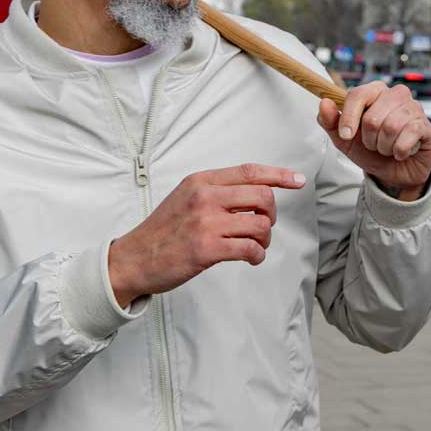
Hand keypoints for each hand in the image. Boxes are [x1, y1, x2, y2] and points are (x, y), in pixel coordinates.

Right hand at [106, 163, 305, 306]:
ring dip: (265, 238)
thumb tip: (256, 194)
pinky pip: (250, 248)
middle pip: (262, 196)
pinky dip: (257, 256)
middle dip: (270, 213)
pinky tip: (250, 259)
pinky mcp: (206, 249)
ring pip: (260, 224)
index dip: (278, 175)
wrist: (133, 259)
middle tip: (262, 226)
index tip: (298, 180)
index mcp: (201, 181)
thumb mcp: (186, 198)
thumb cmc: (163, 231)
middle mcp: (204, 197)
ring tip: (255, 246)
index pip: (249, 171)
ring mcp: (205, 222)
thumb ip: (217, 192)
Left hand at [317, 82, 430, 198]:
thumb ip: (330, 121)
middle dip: (369, 139)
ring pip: (391, 127)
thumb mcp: (344, 139)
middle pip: (373, 116)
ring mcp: (414, 109)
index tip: (345, 135)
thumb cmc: (370, 151)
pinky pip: (409, 136)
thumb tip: (324, 102)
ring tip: (387, 148)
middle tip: (374, 144)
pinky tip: (401, 152)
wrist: (393, 173)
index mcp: (374, 92)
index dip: (349, 117)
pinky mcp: (426, 126)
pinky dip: (399, 151)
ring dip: (384, 147)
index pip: (358, 94)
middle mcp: (396, 95)